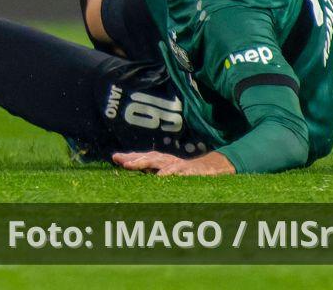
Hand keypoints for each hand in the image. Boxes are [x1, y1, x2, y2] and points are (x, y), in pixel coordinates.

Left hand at [112, 150, 235, 175]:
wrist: (217, 167)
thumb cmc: (190, 171)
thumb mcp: (171, 172)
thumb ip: (155, 171)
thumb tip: (137, 173)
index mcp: (163, 161)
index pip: (144, 157)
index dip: (130, 157)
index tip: (115, 157)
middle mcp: (169, 160)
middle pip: (149, 157)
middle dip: (134, 159)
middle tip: (119, 160)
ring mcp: (180, 165)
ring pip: (160, 162)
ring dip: (145, 163)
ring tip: (131, 166)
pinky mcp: (193, 171)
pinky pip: (181, 172)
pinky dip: (171, 173)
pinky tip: (161, 176)